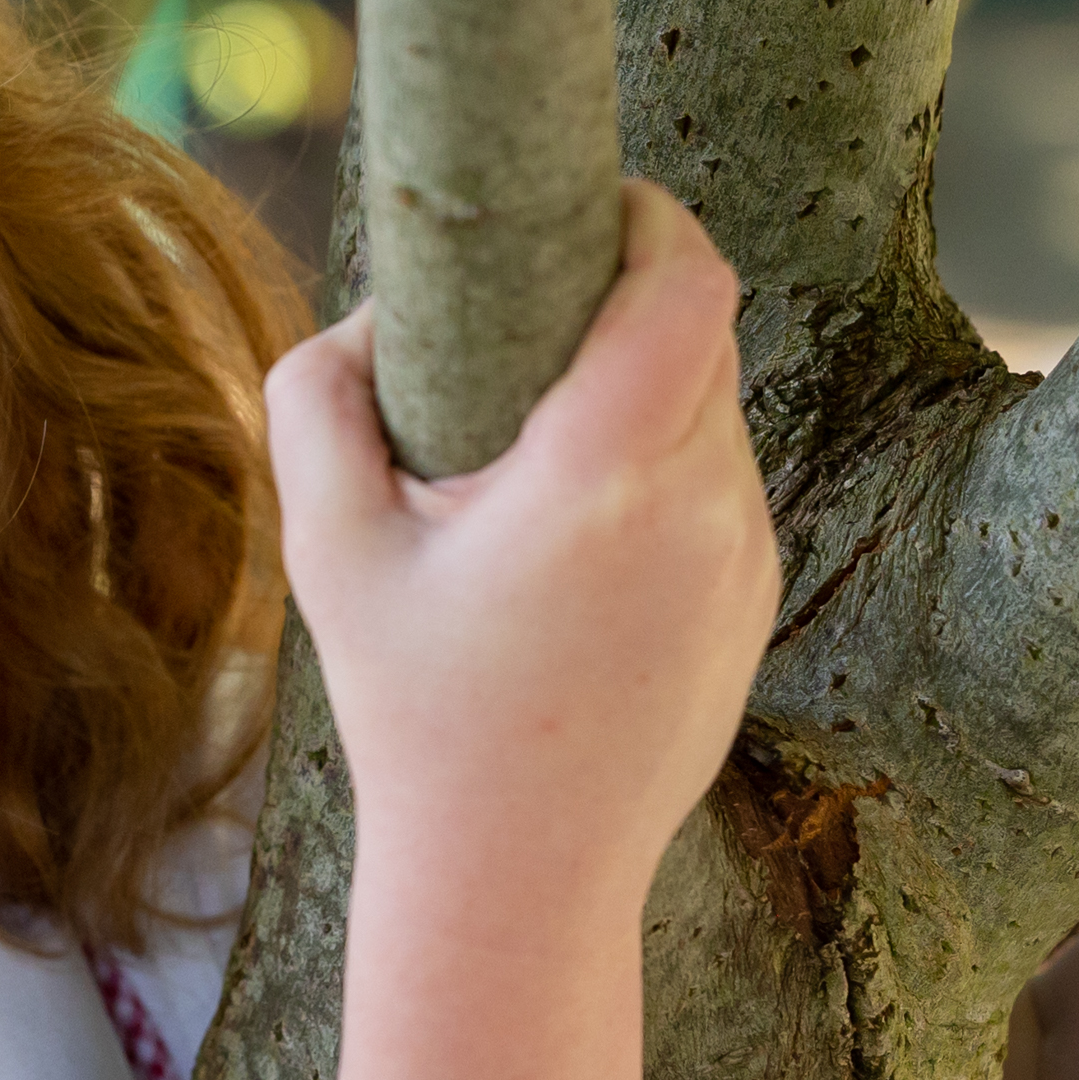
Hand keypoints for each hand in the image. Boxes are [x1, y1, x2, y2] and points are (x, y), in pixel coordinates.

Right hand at [267, 181, 779, 915]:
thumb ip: (322, 396)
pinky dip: (663, 472)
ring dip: (647, 390)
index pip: (687, 283)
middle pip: (701, 333)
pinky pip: (722, 487)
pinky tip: (580, 538)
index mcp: (605, 475)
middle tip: (537, 313)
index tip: (596, 203)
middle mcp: (702, 506)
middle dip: (629, 299)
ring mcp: (744, 558)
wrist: (516, 876)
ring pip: (717, 408)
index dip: (652, 217)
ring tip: (545, 444)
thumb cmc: (414, 710)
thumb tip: (375, 312)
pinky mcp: (756, 603)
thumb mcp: (328, 547)